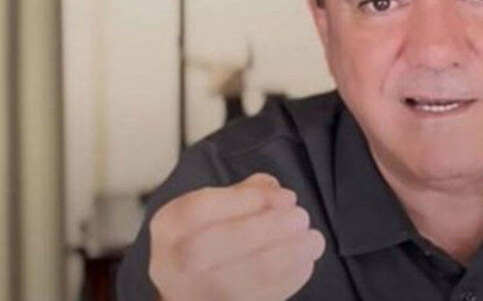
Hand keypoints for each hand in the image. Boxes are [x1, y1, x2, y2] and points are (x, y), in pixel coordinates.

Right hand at [148, 173, 324, 300]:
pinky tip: (305, 262)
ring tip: (312, 240)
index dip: (247, 201)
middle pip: (220, 244)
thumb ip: (246, 193)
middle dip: (270, 229)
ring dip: (289, 255)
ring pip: (245, 276)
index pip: (200, 209)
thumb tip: (278, 194)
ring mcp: (197, 295)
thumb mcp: (216, 207)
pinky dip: (290, 278)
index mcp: (170, 227)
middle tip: (301, 218)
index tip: (285, 197)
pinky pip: (262, 297)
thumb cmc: (209, 237)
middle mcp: (175, 264)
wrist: (189, 288)